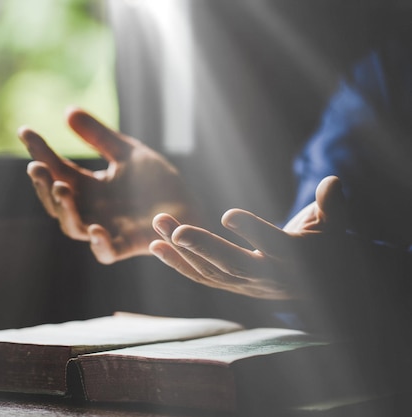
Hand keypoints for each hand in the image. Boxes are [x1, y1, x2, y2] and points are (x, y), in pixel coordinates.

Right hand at [18, 108, 199, 263]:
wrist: (190, 207)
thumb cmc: (158, 182)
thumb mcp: (128, 152)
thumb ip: (99, 137)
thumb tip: (67, 110)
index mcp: (89, 186)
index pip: (57, 168)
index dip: (40, 151)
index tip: (25, 131)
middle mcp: (91, 209)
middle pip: (56, 201)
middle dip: (43, 184)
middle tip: (36, 165)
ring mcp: (106, 229)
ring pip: (73, 226)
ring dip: (63, 209)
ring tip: (60, 187)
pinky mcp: (127, 245)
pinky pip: (106, 252)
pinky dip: (99, 244)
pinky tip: (95, 228)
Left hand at [149, 176, 349, 299]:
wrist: (322, 285)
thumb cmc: (326, 245)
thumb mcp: (335, 224)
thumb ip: (332, 204)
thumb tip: (332, 182)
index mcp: (297, 259)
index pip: (274, 246)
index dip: (253, 232)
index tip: (229, 215)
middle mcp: (268, 278)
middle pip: (234, 265)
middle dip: (203, 248)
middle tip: (177, 230)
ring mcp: (246, 285)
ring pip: (210, 271)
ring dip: (180, 249)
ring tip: (159, 222)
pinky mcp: (231, 286)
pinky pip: (201, 277)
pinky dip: (177, 263)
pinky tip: (155, 246)